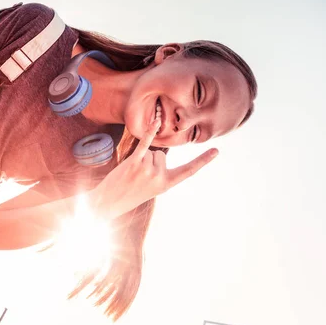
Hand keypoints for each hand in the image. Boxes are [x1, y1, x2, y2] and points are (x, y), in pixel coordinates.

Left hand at [94, 118, 218, 219]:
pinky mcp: (134, 162)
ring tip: (131, 174)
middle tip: (137, 178)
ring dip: (140, 159)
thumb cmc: (130, 193)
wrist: (108, 202)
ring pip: (151, 151)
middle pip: (161, 154)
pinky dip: (150, 132)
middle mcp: (159, 177)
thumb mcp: (151, 189)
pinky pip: (145, 143)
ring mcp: (147, 169)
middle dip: (149, 162)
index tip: (216, 150)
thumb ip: (160, 173)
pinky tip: (156, 122)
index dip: (203, 161)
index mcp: (167, 184)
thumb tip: (158, 154)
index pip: (189, 171)